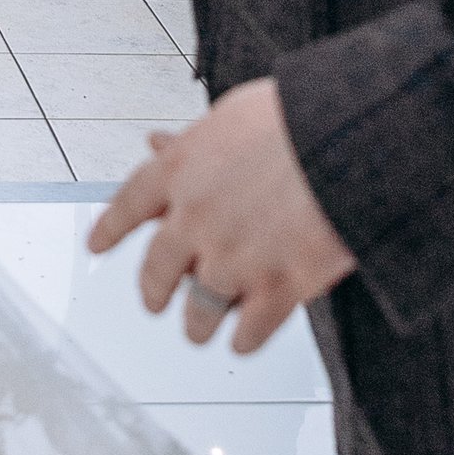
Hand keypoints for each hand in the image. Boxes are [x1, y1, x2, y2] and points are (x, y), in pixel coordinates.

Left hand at [87, 77, 355, 355]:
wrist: (356, 138)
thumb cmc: (303, 114)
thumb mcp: (234, 114)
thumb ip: (194, 141)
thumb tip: (157, 143)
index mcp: (180, 170)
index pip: (129, 205)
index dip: (111, 229)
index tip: (97, 244)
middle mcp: (196, 220)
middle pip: (159, 268)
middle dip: (154, 290)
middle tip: (155, 301)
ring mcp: (234, 258)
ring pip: (200, 308)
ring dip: (196, 323)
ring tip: (197, 331)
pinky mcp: (279, 288)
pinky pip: (249, 329)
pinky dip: (243, 338)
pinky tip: (241, 340)